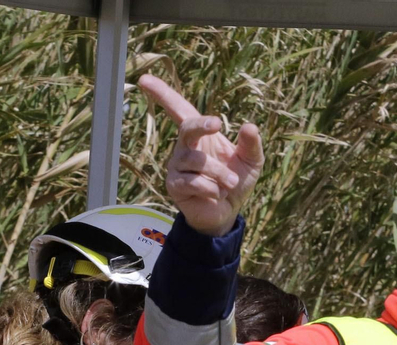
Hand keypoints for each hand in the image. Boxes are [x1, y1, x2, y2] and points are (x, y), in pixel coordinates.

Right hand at [138, 74, 262, 237]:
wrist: (227, 212)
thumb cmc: (236, 181)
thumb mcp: (251, 161)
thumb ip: (251, 144)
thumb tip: (249, 126)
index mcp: (200, 134)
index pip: (179, 108)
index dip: (162, 93)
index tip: (144, 79)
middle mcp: (185, 147)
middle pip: (186, 127)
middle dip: (201, 124)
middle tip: (217, 125)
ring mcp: (177, 166)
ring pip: (196, 160)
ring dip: (219, 172)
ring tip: (231, 182)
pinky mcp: (175, 185)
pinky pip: (192, 182)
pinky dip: (211, 188)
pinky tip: (217, 194)